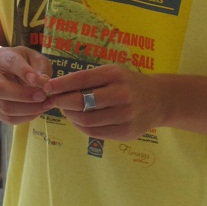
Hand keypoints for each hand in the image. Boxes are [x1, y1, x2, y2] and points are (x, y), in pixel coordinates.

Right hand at [0, 46, 53, 124]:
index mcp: (1, 57)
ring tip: (45, 104)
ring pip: (5, 107)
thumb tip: (45, 84)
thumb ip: (42, 68)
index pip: (10, 63)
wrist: (7, 74)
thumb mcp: (35, 58)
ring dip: (28, 109)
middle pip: (0, 89)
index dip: (25, 72)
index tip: (41, 80)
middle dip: (24, 95)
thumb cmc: (25, 63)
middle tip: (43, 96)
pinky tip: (38, 111)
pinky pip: (8, 118)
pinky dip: (26, 117)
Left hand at [43, 64, 160, 140]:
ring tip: (67, 110)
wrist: (159, 100)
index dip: (62, 84)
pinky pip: (95, 132)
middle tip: (54, 100)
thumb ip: (90, 79)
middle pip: (81, 102)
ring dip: (70, 115)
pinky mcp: (126, 132)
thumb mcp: (113, 73)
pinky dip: (81, 127)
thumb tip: (57, 88)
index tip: (47, 87)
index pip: (82, 79)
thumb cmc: (129, 83)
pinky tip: (79, 120)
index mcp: (116, 74)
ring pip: (86, 120)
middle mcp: (122, 94)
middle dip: (62, 101)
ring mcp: (125, 115)